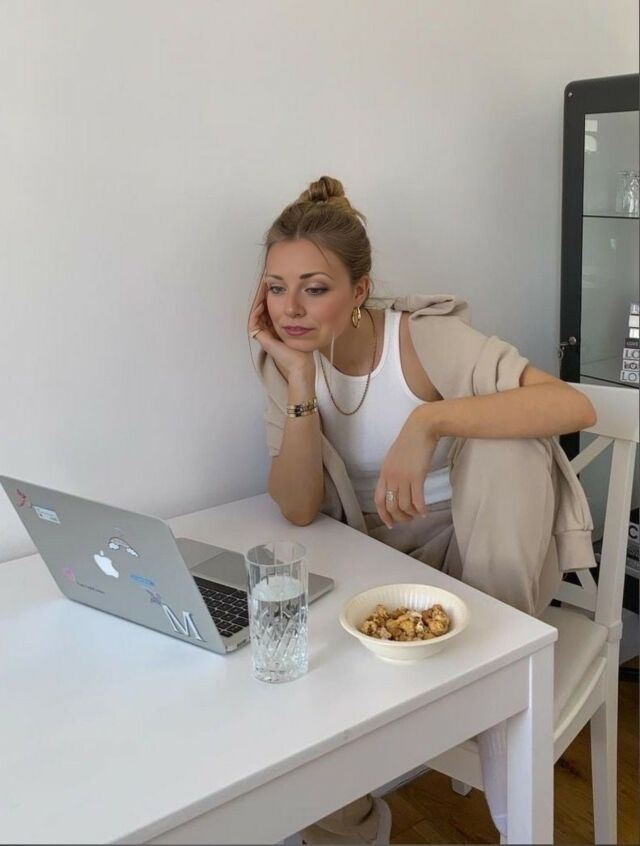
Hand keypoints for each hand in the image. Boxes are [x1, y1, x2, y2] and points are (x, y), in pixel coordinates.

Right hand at [248, 280, 314, 380]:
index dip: (268, 296)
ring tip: (261, 290)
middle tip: (264, 283)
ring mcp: (262, 334)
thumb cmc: (302, 347)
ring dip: (257, 301)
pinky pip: (253, 322)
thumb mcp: (299, 326)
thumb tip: (295, 301)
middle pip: (260, 308)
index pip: (268, 308)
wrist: (301, 361)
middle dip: (262, 295)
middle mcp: (266, 330)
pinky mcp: (261, 338)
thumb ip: (295, 316)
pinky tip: (261, 303)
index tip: (271, 284)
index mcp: (274, 327)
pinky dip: (255, 312)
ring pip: (255, 313)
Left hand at [374, 408, 438, 528]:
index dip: (383, 514)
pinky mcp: (417, 476)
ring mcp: (403, 477)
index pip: (378, 500)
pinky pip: (417, 500)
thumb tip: (396, 487)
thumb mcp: (395, 458)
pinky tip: (425, 512)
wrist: (421, 428)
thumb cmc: (410, 441)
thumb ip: (393, 472)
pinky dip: (421, 509)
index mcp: (384, 473)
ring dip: (411, 514)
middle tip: (408, 520)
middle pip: (390, 506)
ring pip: (403, 505)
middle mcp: (391, 477)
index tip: (391, 523)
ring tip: (417, 515)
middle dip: (398, 517)